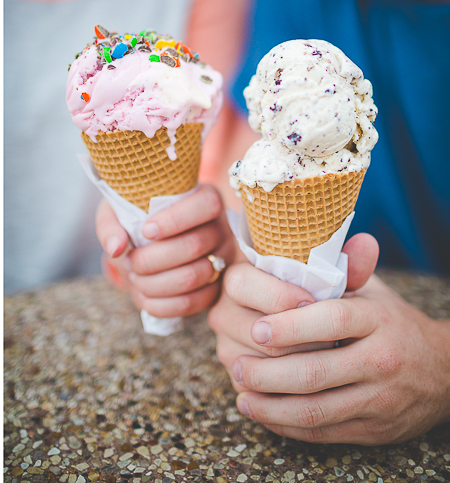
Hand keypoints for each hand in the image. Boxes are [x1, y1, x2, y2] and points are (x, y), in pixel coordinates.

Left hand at [95, 184, 236, 317]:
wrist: (144, 244)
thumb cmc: (134, 220)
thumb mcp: (117, 213)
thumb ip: (111, 226)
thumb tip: (116, 248)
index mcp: (204, 199)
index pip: (206, 205)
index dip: (175, 220)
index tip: (145, 231)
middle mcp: (220, 228)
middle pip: (195, 246)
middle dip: (153, 259)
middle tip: (131, 262)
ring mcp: (222, 260)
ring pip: (194, 277)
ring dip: (155, 283)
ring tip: (136, 277)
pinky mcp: (216, 288)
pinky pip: (194, 303)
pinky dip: (163, 304)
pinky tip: (145, 296)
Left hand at [209, 234, 449, 443]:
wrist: (444, 369)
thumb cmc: (389, 321)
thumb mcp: (371, 291)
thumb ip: (340, 268)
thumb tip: (319, 231)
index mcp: (377, 319)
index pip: (331, 321)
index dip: (290, 327)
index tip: (256, 329)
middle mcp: (381, 360)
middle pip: (315, 372)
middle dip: (266, 373)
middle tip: (235, 365)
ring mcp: (379, 399)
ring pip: (315, 410)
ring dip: (270, 405)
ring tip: (241, 393)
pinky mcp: (375, 429)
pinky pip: (324, 433)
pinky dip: (287, 425)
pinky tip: (262, 412)